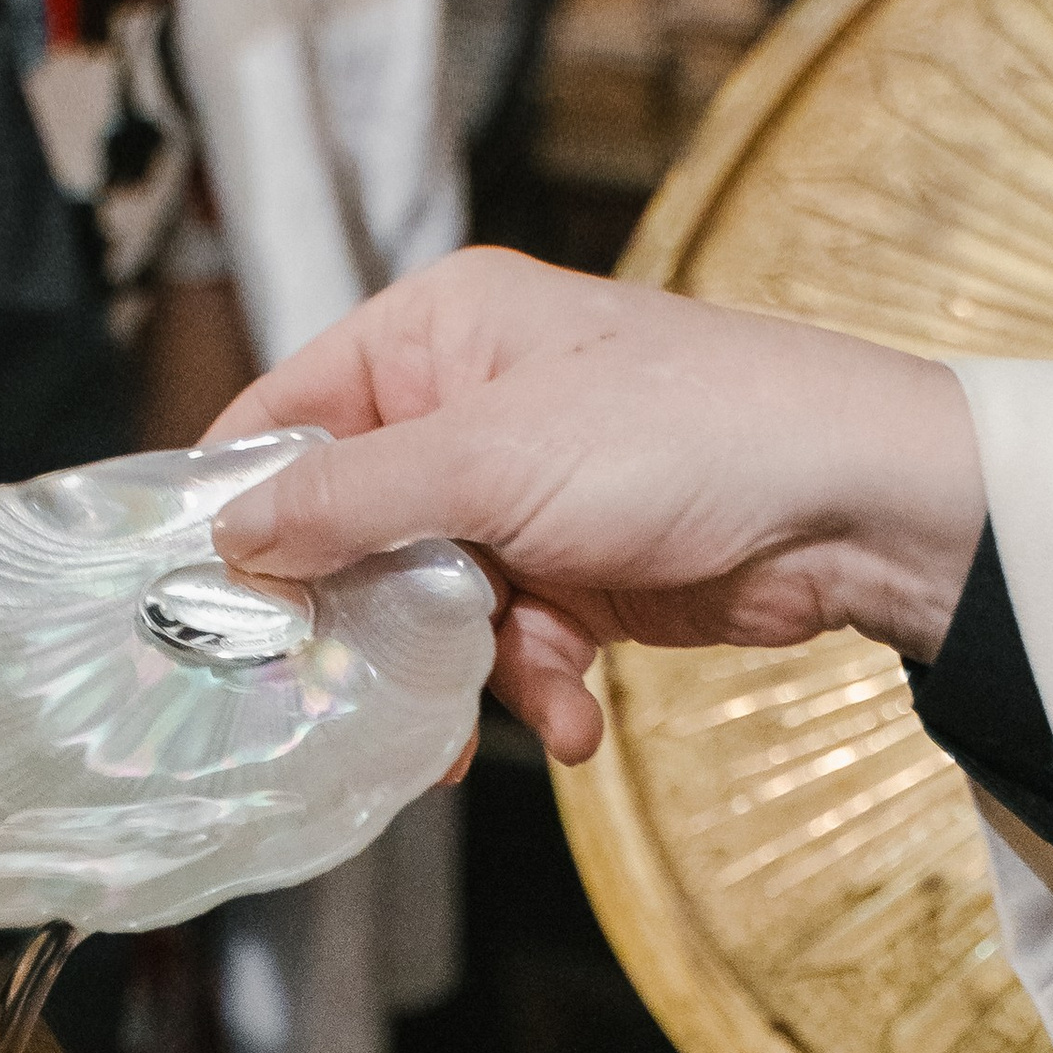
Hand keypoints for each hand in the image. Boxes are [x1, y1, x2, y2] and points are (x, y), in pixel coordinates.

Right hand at [203, 248, 988, 762]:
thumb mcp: (493, 460)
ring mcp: (521, 498)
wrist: (854, 507)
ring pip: (427, 609)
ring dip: (465, 674)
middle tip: (345, 696)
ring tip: (509, 706)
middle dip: (364, 622)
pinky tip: (579, 715)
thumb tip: (231, 538)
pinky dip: (539, 689)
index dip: (241, 509)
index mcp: (435, 336)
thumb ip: (351, 501)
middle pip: (350, 533)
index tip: (199, 598)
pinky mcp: (574, 575)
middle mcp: (466, 410)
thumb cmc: (690, 432)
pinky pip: (509, 647)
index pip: (287, 417)